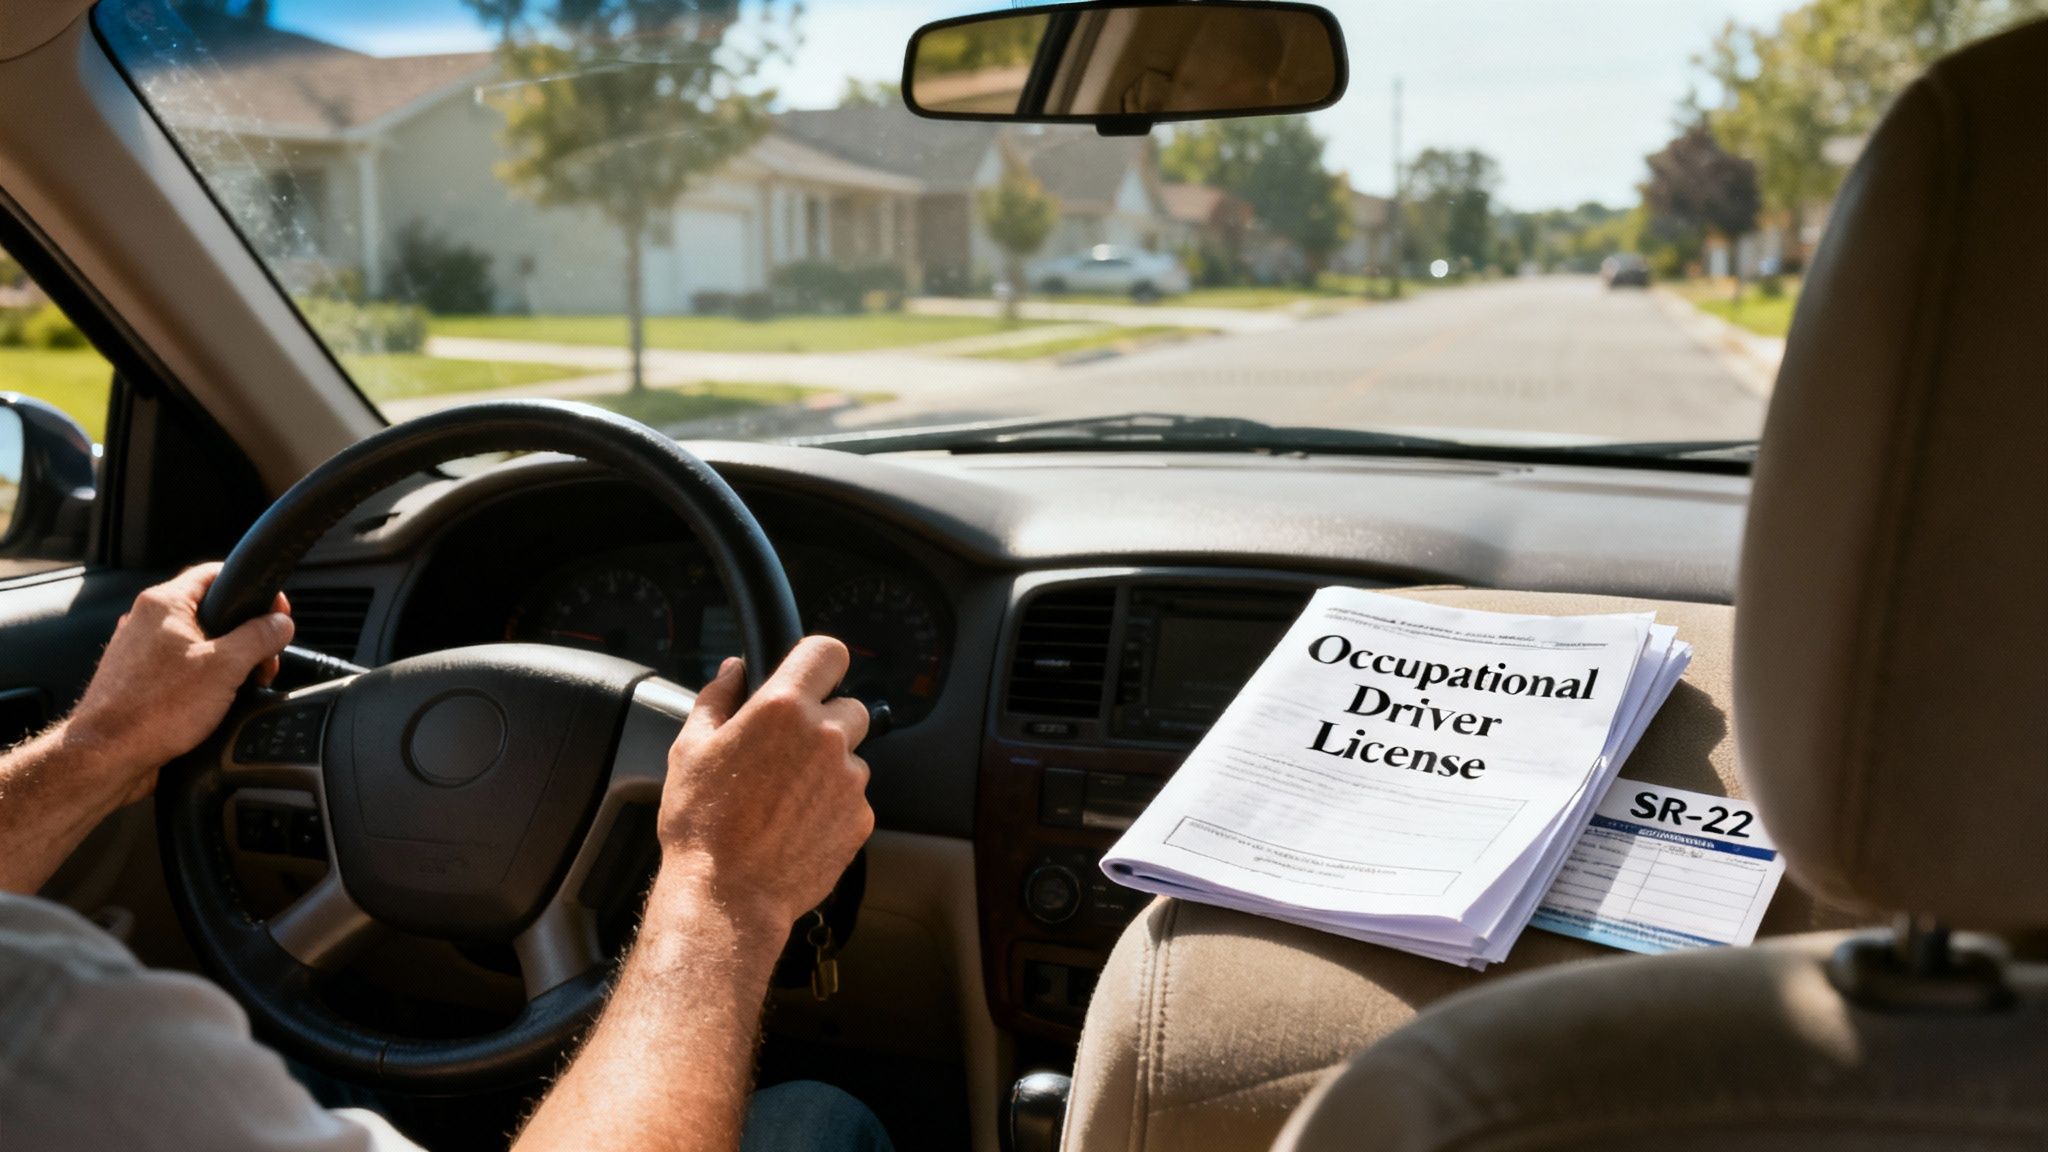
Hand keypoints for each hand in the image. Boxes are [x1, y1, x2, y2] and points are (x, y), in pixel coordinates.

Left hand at [67, 563, 293, 802]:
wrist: (107, 755)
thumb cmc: (153, 710)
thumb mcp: (226, 667)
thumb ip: (259, 637)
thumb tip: (280, 624)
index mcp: (164, 604)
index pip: (216, 574)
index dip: (254, 591)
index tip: (276, 613)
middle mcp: (146, 621)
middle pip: (212, 612)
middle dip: (246, 636)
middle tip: (263, 661)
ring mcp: (139, 651)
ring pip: (199, 643)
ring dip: (227, 662)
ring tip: (239, 687)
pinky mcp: (138, 680)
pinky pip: (182, 669)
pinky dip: (205, 680)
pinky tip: (215, 703)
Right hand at [656, 637, 872, 931]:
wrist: (727, 896)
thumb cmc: (702, 825)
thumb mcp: (690, 750)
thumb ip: (717, 699)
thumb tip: (733, 670)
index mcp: (783, 709)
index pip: (827, 652)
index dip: (820, 662)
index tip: (812, 676)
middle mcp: (826, 737)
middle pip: (850, 707)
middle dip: (826, 722)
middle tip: (789, 752)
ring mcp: (850, 780)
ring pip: (852, 757)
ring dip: (829, 768)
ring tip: (785, 800)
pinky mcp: (861, 818)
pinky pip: (854, 799)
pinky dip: (833, 807)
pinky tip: (797, 826)